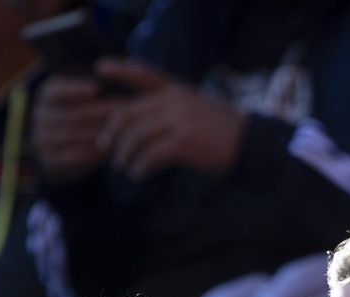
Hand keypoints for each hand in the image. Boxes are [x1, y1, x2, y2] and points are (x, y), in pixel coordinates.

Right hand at [31, 74, 117, 183]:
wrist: (63, 148)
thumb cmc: (83, 113)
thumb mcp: (83, 95)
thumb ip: (95, 85)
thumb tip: (113, 70)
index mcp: (47, 95)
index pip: (57, 90)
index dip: (75, 88)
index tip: (97, 88)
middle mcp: (41, 115)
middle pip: (72, 113)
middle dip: (100, 112)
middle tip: (124, 111)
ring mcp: (43, 139)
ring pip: (75, 135)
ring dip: (100, 133)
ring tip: (123, 131)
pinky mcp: (50, 160)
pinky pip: (74, 156)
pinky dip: (94, 153)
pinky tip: (112, 149)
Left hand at [95, 58, 246, 179]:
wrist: (249, 143)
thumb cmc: (221, 129)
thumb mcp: (196, 106)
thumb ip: (170, 106)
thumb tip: (141, 119)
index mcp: (176, 89)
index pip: (143, 74)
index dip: (120, 70)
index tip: (99, 68)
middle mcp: (174, 101)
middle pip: (129, 112)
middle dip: (112, 132)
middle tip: (105, 148)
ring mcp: (178, 120)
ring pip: (136, 136)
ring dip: (124, 155)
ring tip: (123, 168)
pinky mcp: (184, 143)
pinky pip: (151, 155)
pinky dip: (140, 167)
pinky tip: (138, 175)